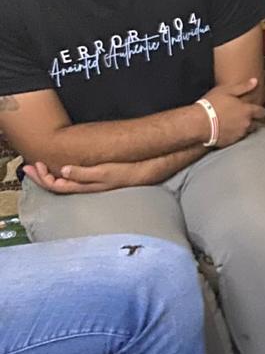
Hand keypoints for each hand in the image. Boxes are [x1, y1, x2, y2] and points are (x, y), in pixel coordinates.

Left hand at [23, 160, 137, 193]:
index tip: (34, 165)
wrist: (147, 171)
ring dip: (50, 175)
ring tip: (41, 167)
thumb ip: (84, 173)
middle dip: (41, 177)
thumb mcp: (105, 172)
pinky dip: (62, 173)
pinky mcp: (96, 179)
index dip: (42, 177)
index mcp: (84, 186)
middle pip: (56, 185)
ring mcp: (91, 184)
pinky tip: (62, 168)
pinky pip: (73, 179)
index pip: (56, 185)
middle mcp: (85, 187)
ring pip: (64, 182)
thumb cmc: (127, 172)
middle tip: (29, 166)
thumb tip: (62, 171)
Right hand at [201, 78, 264, 147]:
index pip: (262, 112)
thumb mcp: (226, 91)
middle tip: (243, 116)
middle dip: (252, 120)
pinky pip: (236, 138)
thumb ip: (243, 87)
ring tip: (233, 123)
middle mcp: (246, 123)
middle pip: (256, 124)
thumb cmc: (211, 104)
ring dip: (243, 128)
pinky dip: (233, 135)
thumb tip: (254, 81)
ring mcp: (239, 134)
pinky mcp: (231, 142)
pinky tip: (226, 130)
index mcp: (247, 111)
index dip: (260, 111)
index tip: (256, 110)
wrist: (198, 123)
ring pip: (246, 132)